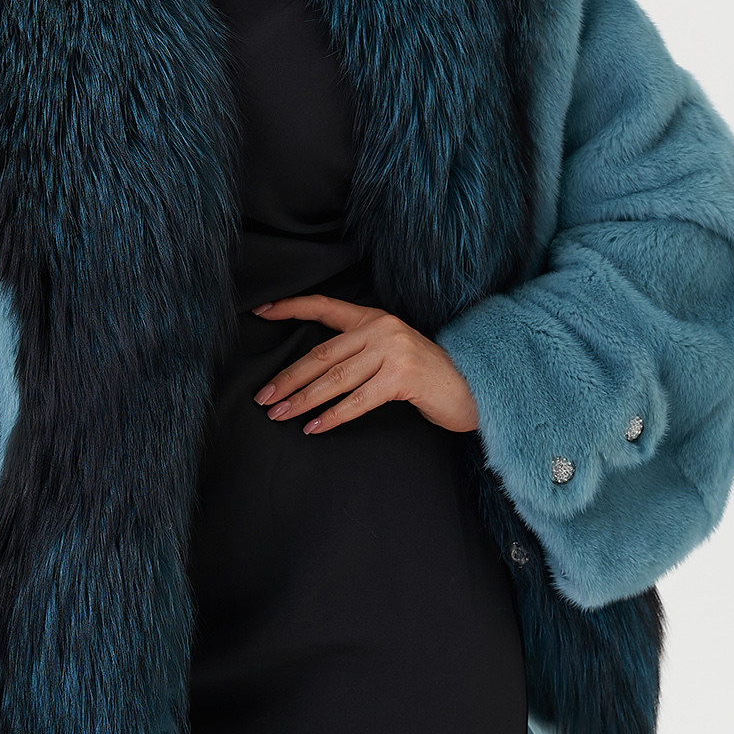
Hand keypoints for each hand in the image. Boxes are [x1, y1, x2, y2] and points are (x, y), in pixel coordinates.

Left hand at [252, 294, 477, 435]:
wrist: (472, 389)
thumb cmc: (425, 377)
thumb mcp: (390, 352)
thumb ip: (358, 351)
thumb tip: (311, 372)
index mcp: (374, 318)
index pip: (324, 307)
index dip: (291, 308)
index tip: (260, 312)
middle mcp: (381, 329)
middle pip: (322, 354)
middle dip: (288, 378)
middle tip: (264, 397)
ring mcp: (393, 351)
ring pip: (335, 379)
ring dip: (303, 400)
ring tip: (280, 414)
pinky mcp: (402, 377)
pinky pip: (358, 400)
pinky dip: (333, 415)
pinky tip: (314, 426)